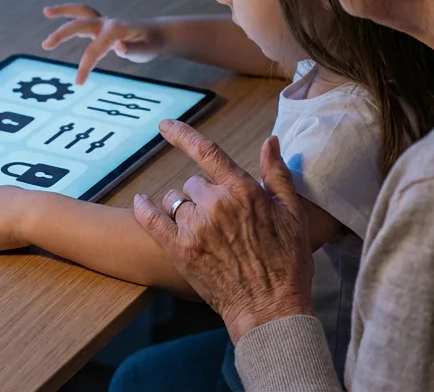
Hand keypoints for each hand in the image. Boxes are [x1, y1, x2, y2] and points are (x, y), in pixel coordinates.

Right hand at [41, 4, 168, 84]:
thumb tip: (118, 47)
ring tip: (46, 11)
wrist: (160, 34)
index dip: (85, 66)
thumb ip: (134, 49)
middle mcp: (107, 23)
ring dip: (63, 11)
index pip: (94, 49)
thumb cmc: (153, 43)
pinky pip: (84, 18)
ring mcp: (105, 22)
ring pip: (81, 12)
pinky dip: (72, 16)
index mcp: (115, 29)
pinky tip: (60, 19)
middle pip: (80, 24)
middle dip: (62, 34)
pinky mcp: (104, 26)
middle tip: (46, 45)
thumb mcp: (148, 49)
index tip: (79, 83)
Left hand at [133, 121, 314, 342]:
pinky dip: (145, 209)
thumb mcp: (292, 213)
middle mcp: (215, 204)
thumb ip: (277, 174)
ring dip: (183, 206)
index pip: (206, 151)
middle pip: (194, 182)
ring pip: (175, 200)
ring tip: (201, 227)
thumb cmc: (287, 262)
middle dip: (204, 192)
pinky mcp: (180, 251)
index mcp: (242, 191)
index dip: (182, 135)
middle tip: (221, 216)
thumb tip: (269, 141)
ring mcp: (195, 228)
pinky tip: (141, 202)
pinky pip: (152, 220)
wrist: (271, 308)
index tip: (165, 125)